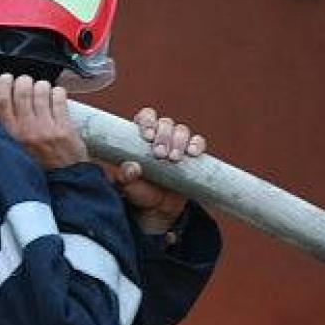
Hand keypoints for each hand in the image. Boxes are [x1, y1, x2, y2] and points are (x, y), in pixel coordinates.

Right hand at [0, 74, 88, 168]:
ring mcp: (46, 128)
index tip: (6, 78)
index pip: (0, 101)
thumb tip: (5, 98)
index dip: (2, 84)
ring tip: (43, 93)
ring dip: (42, 86)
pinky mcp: (64, 127)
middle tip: (27, 84)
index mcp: (10, 135)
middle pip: (22, 90)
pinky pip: (59, 96)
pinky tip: (56, 99)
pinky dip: (58, 93)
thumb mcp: (13, 148)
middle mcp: (26, 130)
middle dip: (25, 81)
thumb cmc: (38, 163)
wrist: (63, 181)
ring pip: (41, 89)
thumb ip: (8, 127)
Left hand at [110, 108, 207, 234]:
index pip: (146, 117)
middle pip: (165, 123)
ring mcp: (177, 143)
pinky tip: (192, 153)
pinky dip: (196, 145)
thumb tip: (132, 167)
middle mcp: (160, 136)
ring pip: (182, 130)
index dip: (148, 121)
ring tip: (173, 159)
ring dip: (178, 141)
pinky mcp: (192, 154)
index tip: (147, 136)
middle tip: (159, 154)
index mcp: (142, 136)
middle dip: (163, 136)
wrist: (157, 208)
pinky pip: (198, 142)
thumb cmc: (139, 191)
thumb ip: (125, 176)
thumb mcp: (127, 185)